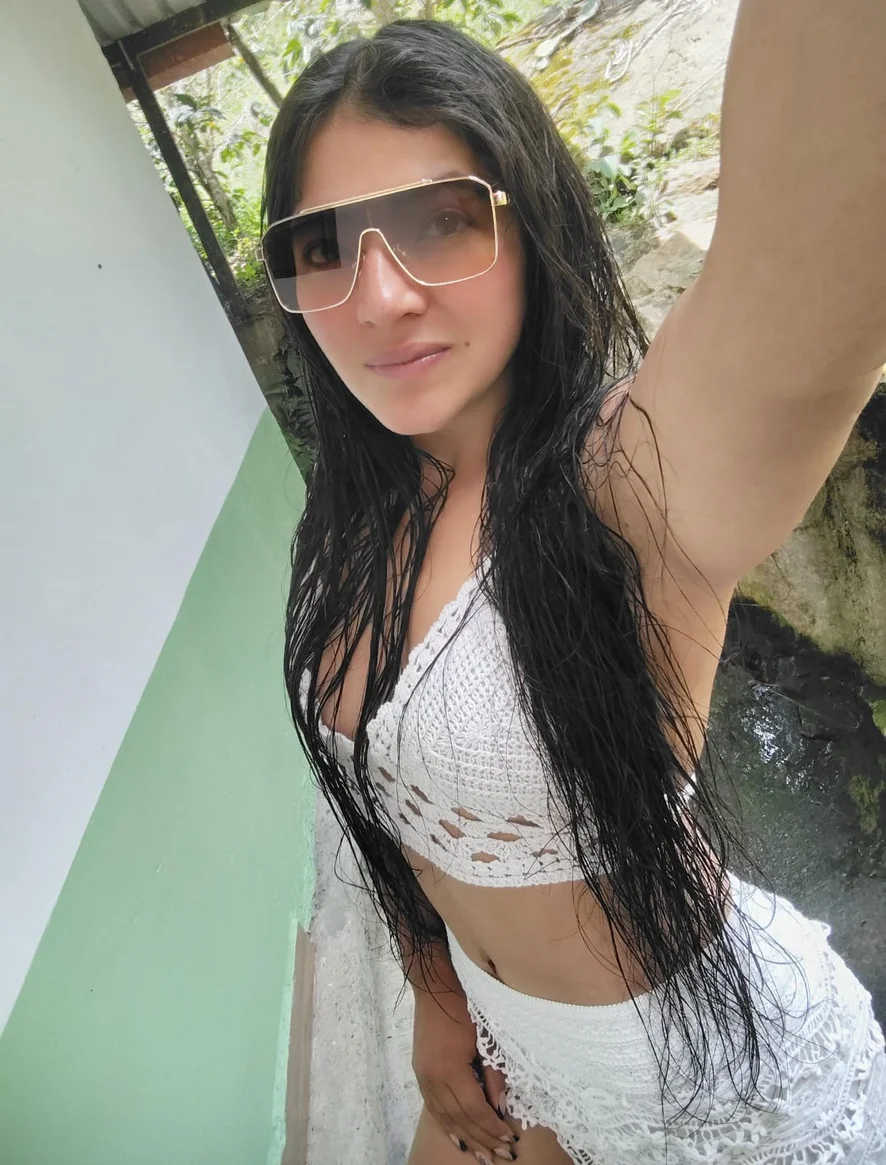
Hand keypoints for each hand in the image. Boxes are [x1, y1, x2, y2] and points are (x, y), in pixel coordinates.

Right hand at [412, 987, 516, 1162]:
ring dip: (466, 1138)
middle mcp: (433, 1079)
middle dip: (483, 1140)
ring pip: (445, 1118)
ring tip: (483, 1156)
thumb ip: (493, 1073)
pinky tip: (458, 1138)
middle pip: (460, 1118)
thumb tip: (501, 1106)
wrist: (435, 988)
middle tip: (501, 1157)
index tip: (510, 1140)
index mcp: (451, 1069)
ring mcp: (424, 1078)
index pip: (475, 1109)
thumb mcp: (485, 1037)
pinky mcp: (420, 1074)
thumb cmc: (465, 1006)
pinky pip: (433, 1109)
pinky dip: (447, 1126)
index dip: (492, 1128)